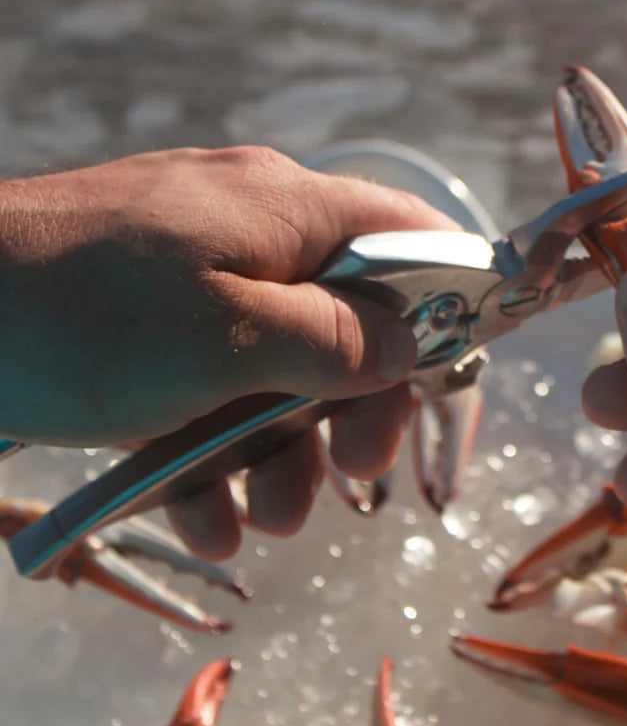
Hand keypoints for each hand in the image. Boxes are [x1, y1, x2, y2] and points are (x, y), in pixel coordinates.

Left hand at [0, 146, 453, 557]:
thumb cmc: (83, 314)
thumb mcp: (230, 338)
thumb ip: (336, 340)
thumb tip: (413, 342)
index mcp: (290, 209)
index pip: (409, 232)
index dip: (444, 300)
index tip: (438, 380)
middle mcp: (256, 230)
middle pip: (349, 315)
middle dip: (355, 405)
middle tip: (354, 475)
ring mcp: (199, 275)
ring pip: (280, 362)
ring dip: (283, 448)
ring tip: (264, 517)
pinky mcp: (150, 323)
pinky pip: (212, 380)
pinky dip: (217, 448)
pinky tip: (204, 514)